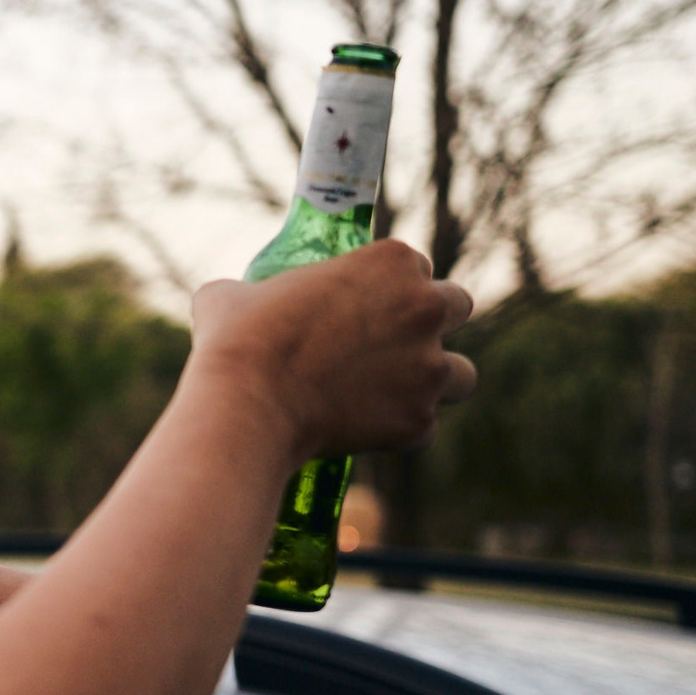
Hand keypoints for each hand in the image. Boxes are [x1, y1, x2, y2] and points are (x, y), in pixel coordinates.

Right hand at [187, 241, 476, 465]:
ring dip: (436, 381)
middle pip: (457, 307)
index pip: (414, 266)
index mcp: (391, 262)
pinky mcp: (418, 420)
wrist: (247, 406)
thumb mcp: (234, 294)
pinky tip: (367, 432)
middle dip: (431, 325)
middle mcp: (424, 308)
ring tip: (394, 394)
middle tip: (390, 344)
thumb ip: (254, 290)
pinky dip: (400, 430)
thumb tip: (235, 300)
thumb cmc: (239, 341)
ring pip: (461, 374)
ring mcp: (429, 367)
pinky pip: (423, 427)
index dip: (391, 286)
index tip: (367, 304)